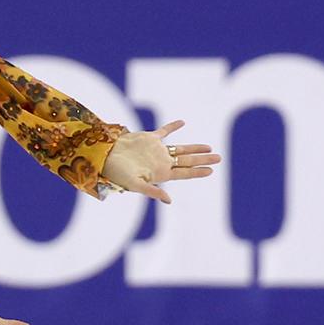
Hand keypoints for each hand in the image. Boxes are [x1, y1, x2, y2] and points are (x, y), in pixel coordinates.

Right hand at [101, 120, 219, 203]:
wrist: (105, 156)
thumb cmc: (117, 173)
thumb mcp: (135, 185)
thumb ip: (152, 191)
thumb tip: (168, 201)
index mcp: (161, 173)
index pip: (184, 173)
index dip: (197, 172)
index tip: (211, 170)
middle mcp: (161, 162)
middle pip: (187, 161)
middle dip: (203, 159)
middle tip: (219, 158)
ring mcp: (156, 150)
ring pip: (180, 148)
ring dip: (194, 147)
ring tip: (209, 147)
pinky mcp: (149, 138)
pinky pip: (164, 131)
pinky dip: (173, 127)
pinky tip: (182, 123)